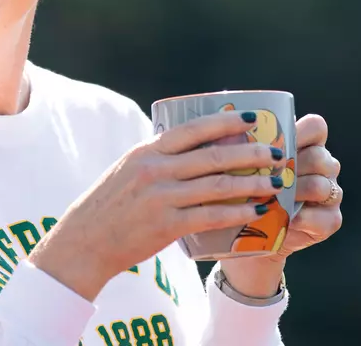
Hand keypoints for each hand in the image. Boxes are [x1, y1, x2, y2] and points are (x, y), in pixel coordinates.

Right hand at [29, 110, 288, 299]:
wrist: (84, 243)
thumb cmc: (111, 205)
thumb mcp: (130, 170)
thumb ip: (161, 158)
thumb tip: (202, 145)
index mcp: (147, 151)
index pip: (192, 129)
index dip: (225, 121)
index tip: (251, 119)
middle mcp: (155, 170)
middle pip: (213, 156)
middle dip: (250, 153)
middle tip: (276, 153)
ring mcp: (160, 198)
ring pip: (217, 186)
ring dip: (251, 183)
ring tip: (274, 182)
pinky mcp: (166, 226)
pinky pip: (210, 216)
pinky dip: (237, 213)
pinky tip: (256, 211)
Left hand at [220, 114, 342, 296]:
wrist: (245, 239)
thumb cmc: (240, 194)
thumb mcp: (239, 168)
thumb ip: (240, 148)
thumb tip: (218, 130)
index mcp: (305, 145)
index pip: (316, 127)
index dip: (301, 131)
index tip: (275, 144)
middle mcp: (323, 166)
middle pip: (319, 156)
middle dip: (293, 166)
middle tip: (267, 176)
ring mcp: (330, 193)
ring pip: (322, 185)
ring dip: (297, 193)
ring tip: (272, 199)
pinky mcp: (330, 220)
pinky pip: (326, 217)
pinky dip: (304, 219)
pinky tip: (286, 221)